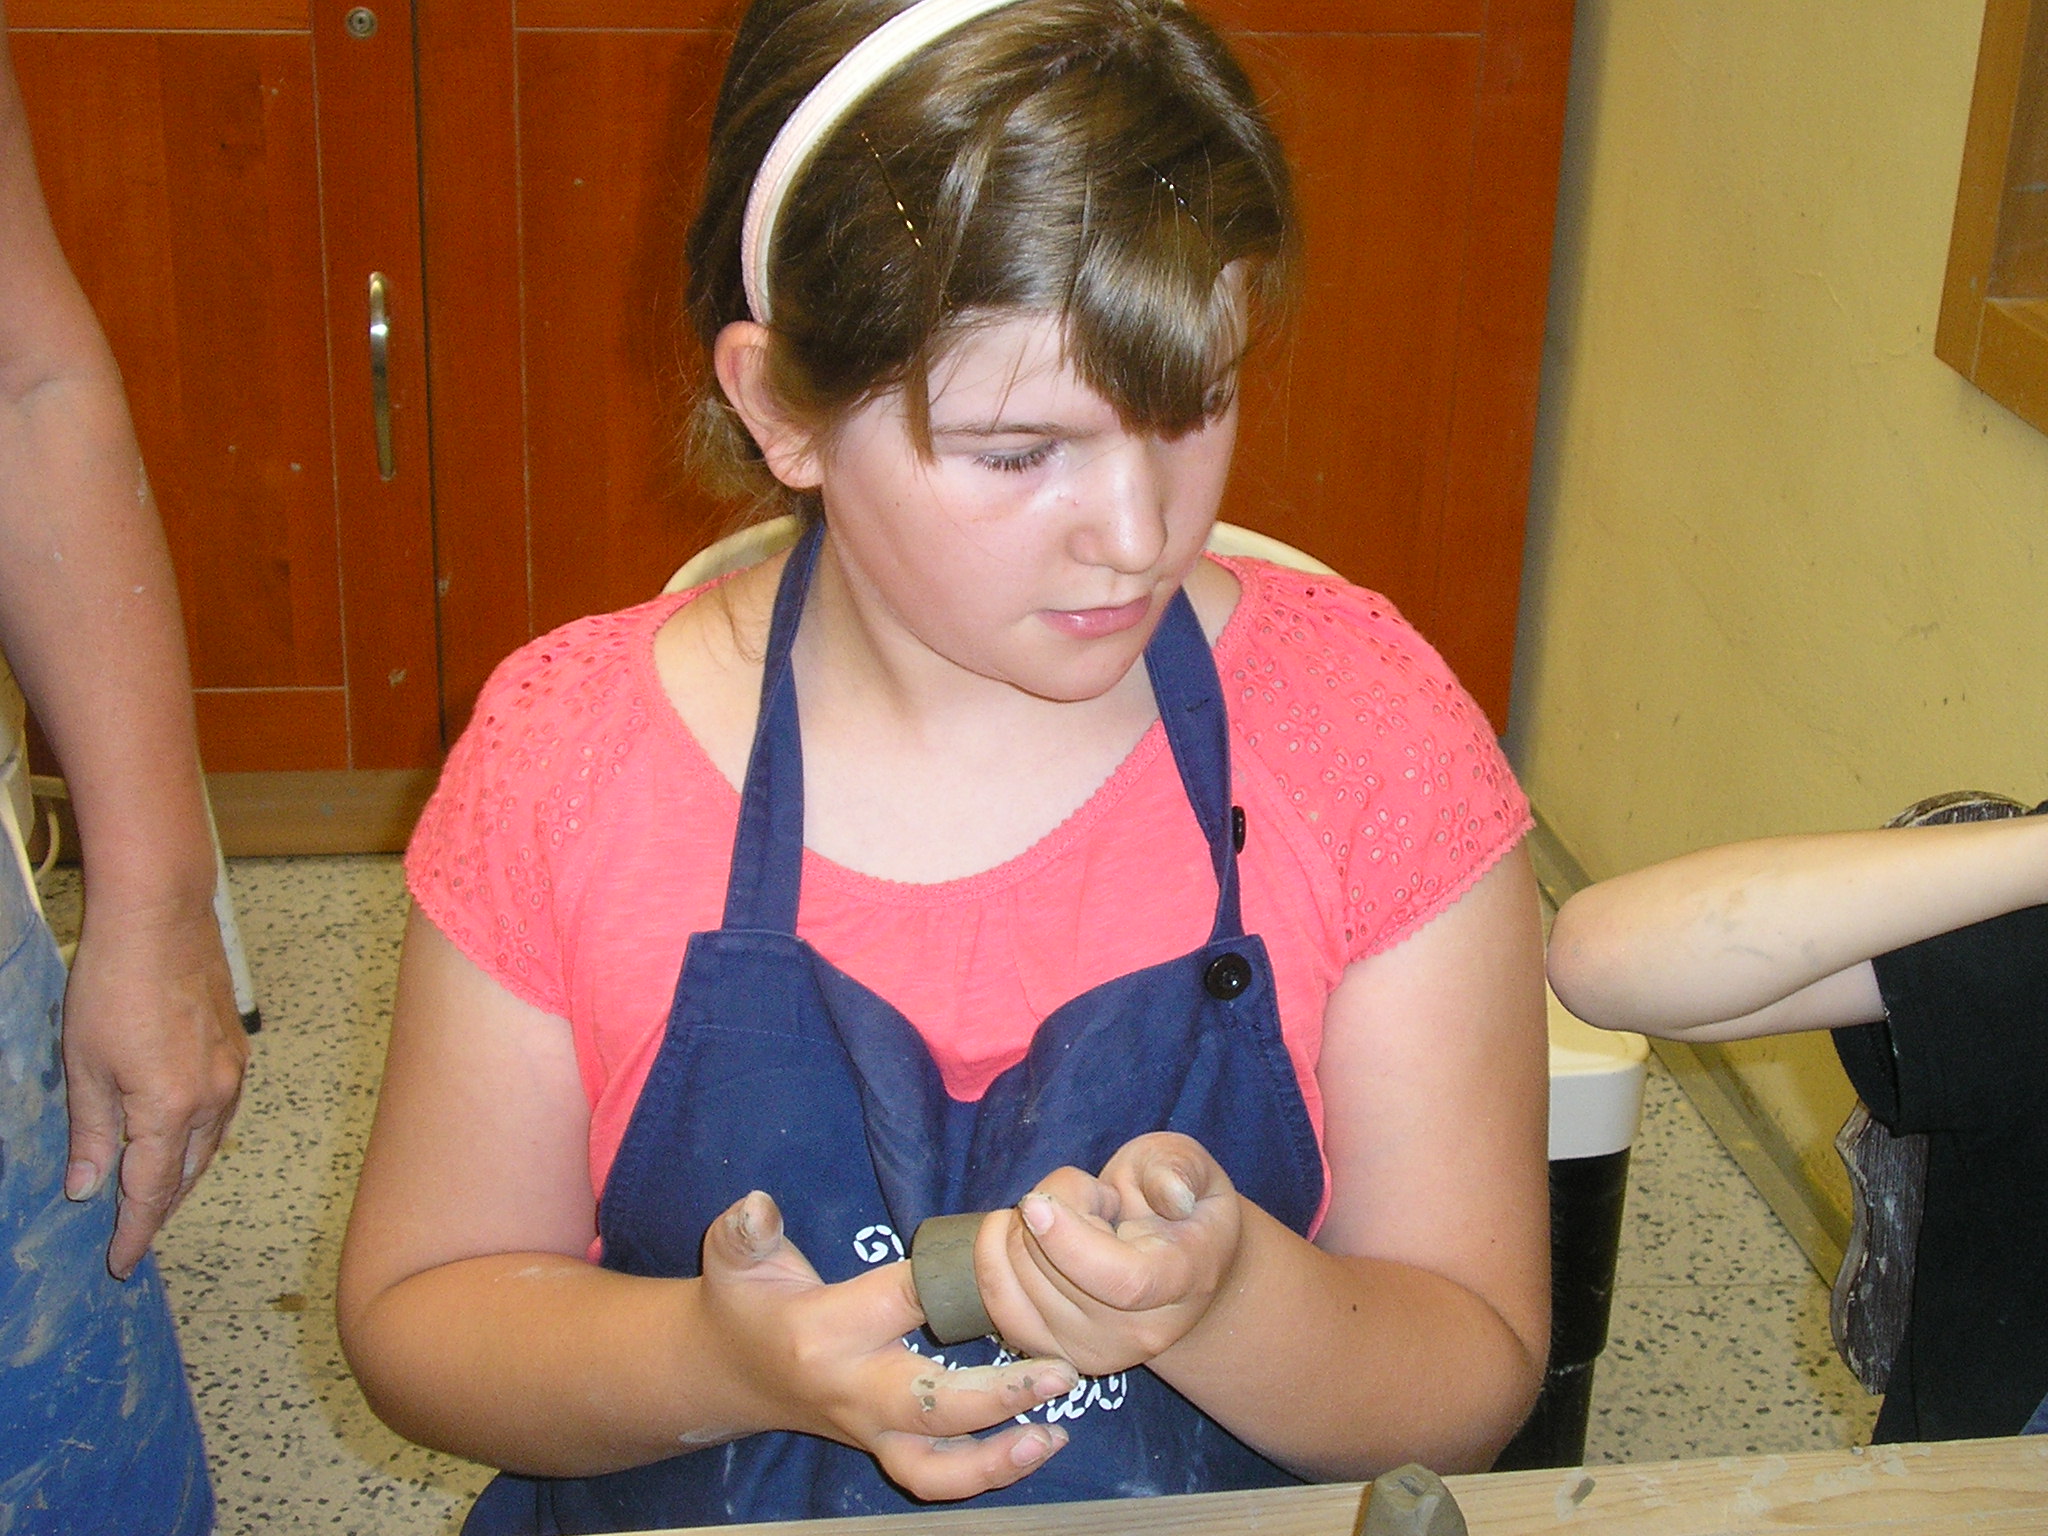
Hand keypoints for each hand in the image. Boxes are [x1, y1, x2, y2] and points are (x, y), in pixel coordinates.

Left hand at [61, 891, 245, 1277]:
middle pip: (185, 1175)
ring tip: (156, 1198)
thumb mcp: (83, 1064)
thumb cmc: (112, 985)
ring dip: (182, 1178)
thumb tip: (87, 1188)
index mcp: (168, 1108)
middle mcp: (210, 1099)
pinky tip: (183, 1140)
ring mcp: (230, 1074)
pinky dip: (199, 1141)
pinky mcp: (236, 1051)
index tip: (121, 1264)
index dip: (133, 1232)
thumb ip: (90, 1132)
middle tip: (134, 1238)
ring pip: (208, 1147)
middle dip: (158, 1211)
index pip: (148, 1191)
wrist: (161, 919)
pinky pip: (221, 1115)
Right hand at [697, 1191, 1076, 1500]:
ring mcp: (870, 1430)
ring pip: (934, 1467)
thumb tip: (757, 1204)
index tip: (1006, 1257)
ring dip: (998, 1459)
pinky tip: (1038, 1445)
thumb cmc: (743, 1303)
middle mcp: (853, 1391)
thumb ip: (745, 1230)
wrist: (723, 1372)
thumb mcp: (736, 1257)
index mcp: (827, 1331)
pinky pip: (936, 1477)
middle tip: (1060, 1373)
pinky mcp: (884, 1449)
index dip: (953, 1280)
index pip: (902, 1301)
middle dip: (997, 1396)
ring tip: (1054, 1433)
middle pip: (929, 1405)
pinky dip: (987, 1473)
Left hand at [976, 1132, 1243, 1376]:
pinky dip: (991, 1256)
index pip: (1122, 1281)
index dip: (1069, 1243)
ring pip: (1020, 1280)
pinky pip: (999, 1303)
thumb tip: (1172, 1197)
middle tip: (1085, 1196)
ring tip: (1066, 1218)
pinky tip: (1011, 1228)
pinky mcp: (1052, 1351)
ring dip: (1023, 1229)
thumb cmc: (1180, 1205)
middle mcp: (1139, 1332)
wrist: (1175, 1266)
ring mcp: (1093, 1351)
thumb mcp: (1190, 1168)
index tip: (1035, 1203)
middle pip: (1057, 1274)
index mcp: (1181, 1281)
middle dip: (1049, 1209)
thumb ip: (1178, 1171)